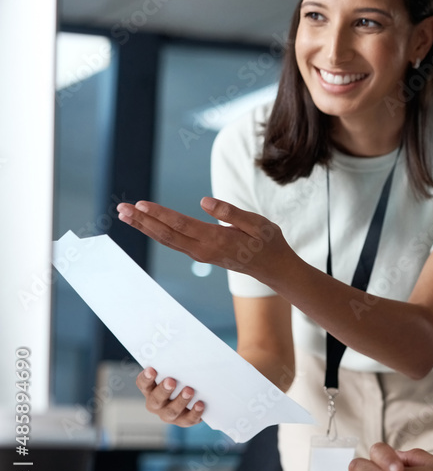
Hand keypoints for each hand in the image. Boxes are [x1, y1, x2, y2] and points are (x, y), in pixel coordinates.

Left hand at [117, 198, 293, 284]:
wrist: (274, 268)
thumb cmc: (268, 242)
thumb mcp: (257, 224)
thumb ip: (230, 212)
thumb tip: (204, 202)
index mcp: (216, 239)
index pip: (181, 224)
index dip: (159, 214)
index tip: (140, 205)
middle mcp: (204, 249)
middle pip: (166, 234)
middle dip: (142, 221)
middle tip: (120, 209)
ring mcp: (201, 254)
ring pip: (167, 240)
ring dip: (145, 227)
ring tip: (125, 216)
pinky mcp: (202, 254)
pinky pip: (174, 242)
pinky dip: (157, 232)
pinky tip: (147, 225)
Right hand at [136, 367, 203, 425]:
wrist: (197, 396)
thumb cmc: (182, 378)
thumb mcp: (178, 371)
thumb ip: (177, 364)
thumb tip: (187, 350)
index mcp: (151, 389)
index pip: (143, 384)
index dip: (146, 378)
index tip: (152, 369)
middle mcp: (156, 404)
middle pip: (155, 400)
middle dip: (163, 390)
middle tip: (171, 381)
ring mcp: (169, 414)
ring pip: (171, 411)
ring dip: (180, 401)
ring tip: (189, 390)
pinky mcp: (183, 421)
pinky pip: (188, 420)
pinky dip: (194, 412)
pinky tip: (200, 404)